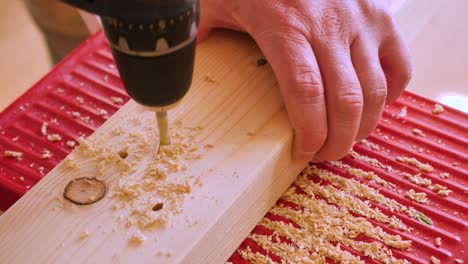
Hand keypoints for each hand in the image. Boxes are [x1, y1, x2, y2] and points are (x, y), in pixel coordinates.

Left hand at [200, 0, 411, 161]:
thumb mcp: (216, 3)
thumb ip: (197, 35)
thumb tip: (173, 71)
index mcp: (286, 26)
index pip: (306, 93)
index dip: (310, 133)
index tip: (304, 153)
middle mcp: (330, 25)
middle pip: (347, 101)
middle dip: (339, 141)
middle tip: (325, 155)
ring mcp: (361, 20)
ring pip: (376, 90)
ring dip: (364, 126)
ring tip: (346, 139)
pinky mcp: (381, 16)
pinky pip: (400, 65)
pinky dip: (391, 94)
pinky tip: (372, 106)